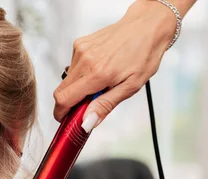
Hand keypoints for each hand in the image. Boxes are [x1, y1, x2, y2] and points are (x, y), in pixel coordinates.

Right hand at [53, 0, 177, 126]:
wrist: (146, 26)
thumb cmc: (143, 55)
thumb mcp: (130, 87)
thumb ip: (105, 106)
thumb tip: (86, 123)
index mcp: (97, 74)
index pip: (64, 99)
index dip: (61, 113)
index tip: (67, 119)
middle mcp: (85, 60)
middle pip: (60, 91)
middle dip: (69, 103)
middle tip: (88, 105)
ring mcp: (80, 50)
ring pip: (67, 80)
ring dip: (78, 87)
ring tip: (99, 83)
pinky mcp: (80, 43)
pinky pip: (72, 67)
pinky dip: (81, 74)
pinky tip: (99, 68)